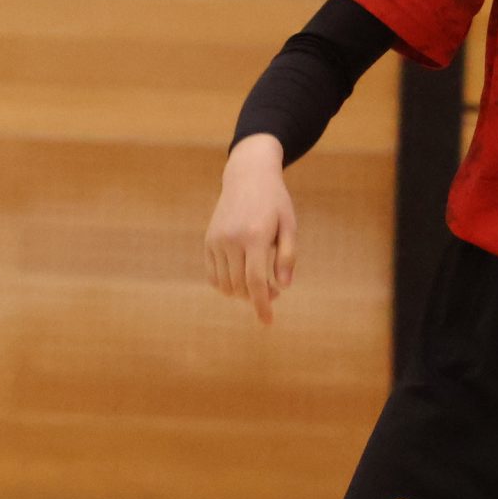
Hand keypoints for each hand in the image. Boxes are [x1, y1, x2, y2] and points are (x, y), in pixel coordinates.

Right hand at [207, 135, 296, 324]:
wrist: (247, 176)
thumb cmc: (274, 201)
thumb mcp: (289, 225)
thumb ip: (287, 256)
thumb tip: (283, 287)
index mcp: (255, 236)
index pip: (256, 282)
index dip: (262, 306)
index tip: (267, 322)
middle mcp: (232, 240)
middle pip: (240, 286)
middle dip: (257, 297)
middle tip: (274, 291)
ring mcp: (216, 241)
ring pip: (225, 285)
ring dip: (242, 292)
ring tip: (259, 282)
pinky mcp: (208, 241)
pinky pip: (213, 276)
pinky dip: (226, 284)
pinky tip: (241, 277)